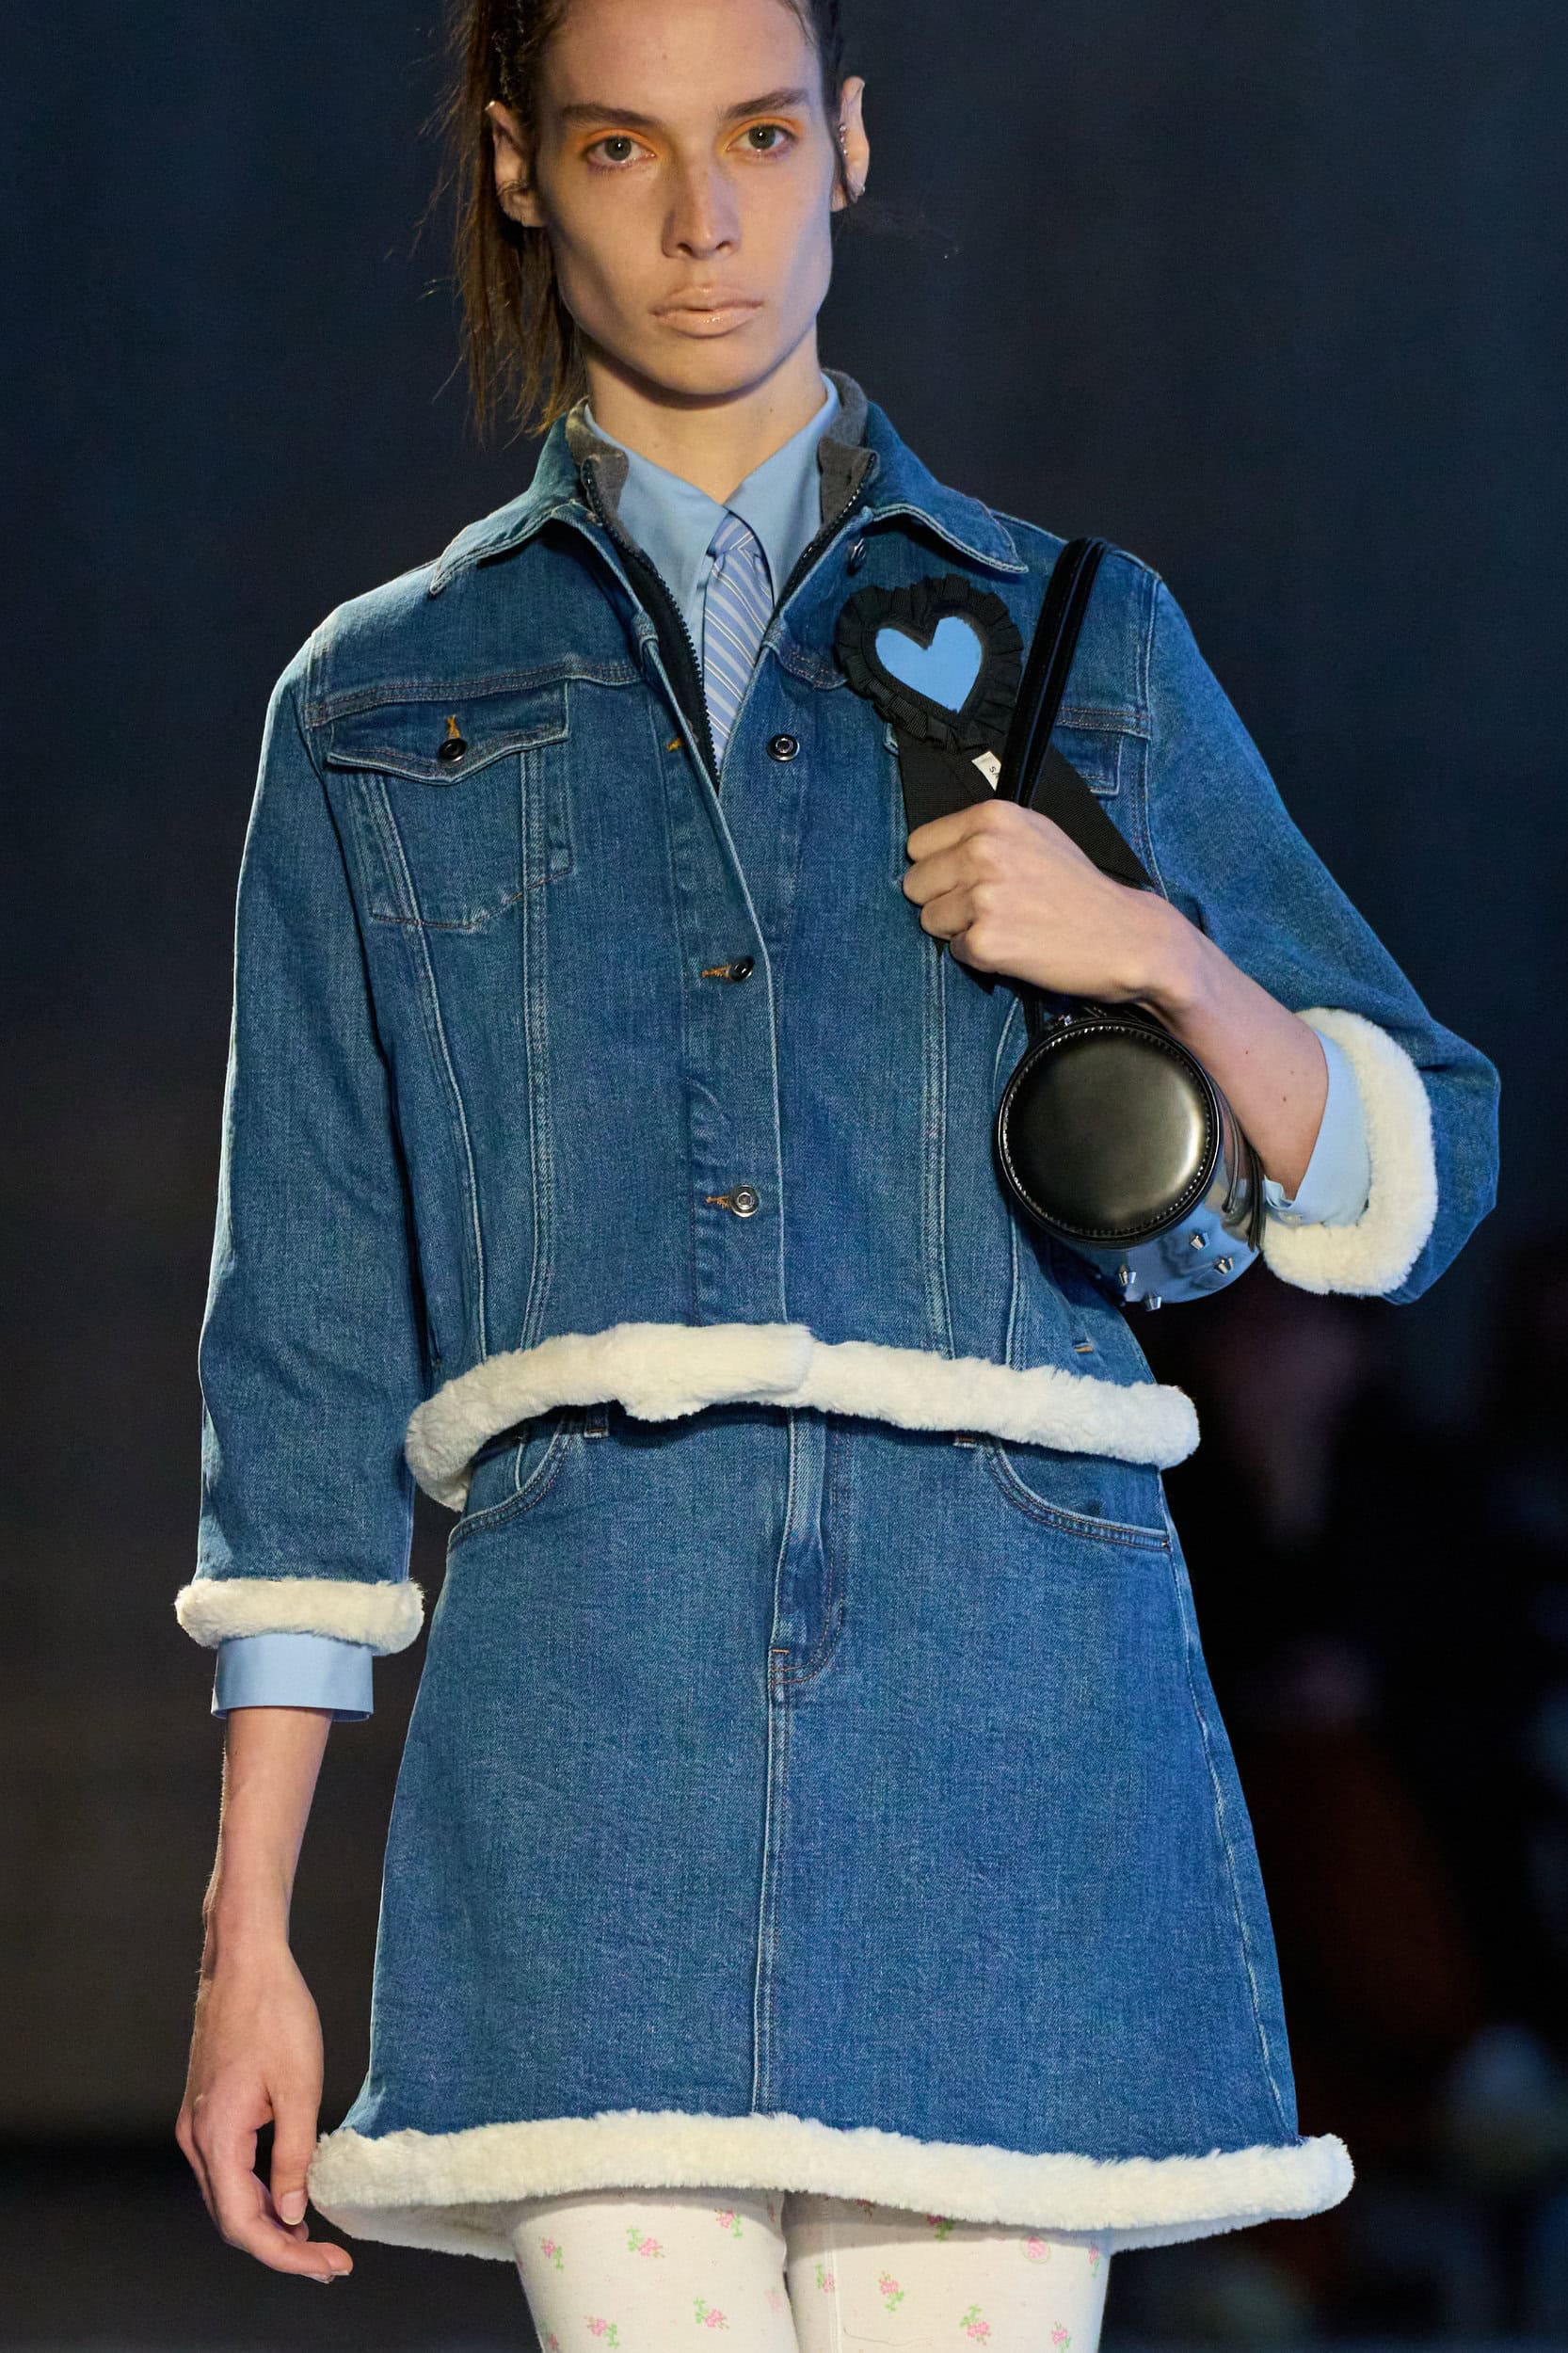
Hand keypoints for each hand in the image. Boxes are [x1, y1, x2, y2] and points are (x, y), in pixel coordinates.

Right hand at [175, 1941, 351, 2282]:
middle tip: (332, 2262)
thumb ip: (294, 2156)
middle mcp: (197, 2138)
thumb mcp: (299, 2086)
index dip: (287, 2256)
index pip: (245, 2225)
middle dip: (281, 2248)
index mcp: (217, 2136)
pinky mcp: (207, 2112)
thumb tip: (289, 2215)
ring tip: (316, 2241)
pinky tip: (288, 2197)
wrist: (244, 1963)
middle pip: (232, 2219)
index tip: (332, 2266)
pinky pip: (228, 2170)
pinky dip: (257, 2192)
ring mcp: (197, 2125)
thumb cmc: (275, 2013)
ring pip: (228, 2197)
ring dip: (268, 2224)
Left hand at [901, 797, 1182, 1003]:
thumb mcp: (1036, 834)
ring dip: (960, 929)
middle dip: (943, 899)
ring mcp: (983, 897)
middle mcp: (983, 851)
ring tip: (1006, 925)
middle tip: (989, 908)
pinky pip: (955, 951)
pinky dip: (980, 956)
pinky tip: (1015, 947)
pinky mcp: (986, 942)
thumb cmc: (1078, 887)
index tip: (966, 879)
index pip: (918, 845)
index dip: (939, 867)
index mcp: (992, 818)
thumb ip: (985, 834)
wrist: (1125, 936)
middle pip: (915, 884)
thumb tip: (932, 850)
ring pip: (929, 920)